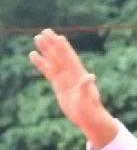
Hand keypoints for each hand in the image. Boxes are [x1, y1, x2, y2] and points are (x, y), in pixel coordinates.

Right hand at [26, 31, 114, 149]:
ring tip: (37, 38)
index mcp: (79, 75)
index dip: (64, 48)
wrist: (88, 118)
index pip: (70, 58)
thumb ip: (87, 87)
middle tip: (45, 31)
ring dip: (45, 50)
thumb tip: (91, 76)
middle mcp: (72, 74)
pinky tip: (33, 55)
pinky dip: (41, 63)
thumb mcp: (88, 99)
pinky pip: (48, 71)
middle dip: (53, 44)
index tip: (58, 37)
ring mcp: (64, 78)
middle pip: (60, 55)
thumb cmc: (90, 110)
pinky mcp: (58, 85)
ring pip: (53, 60)